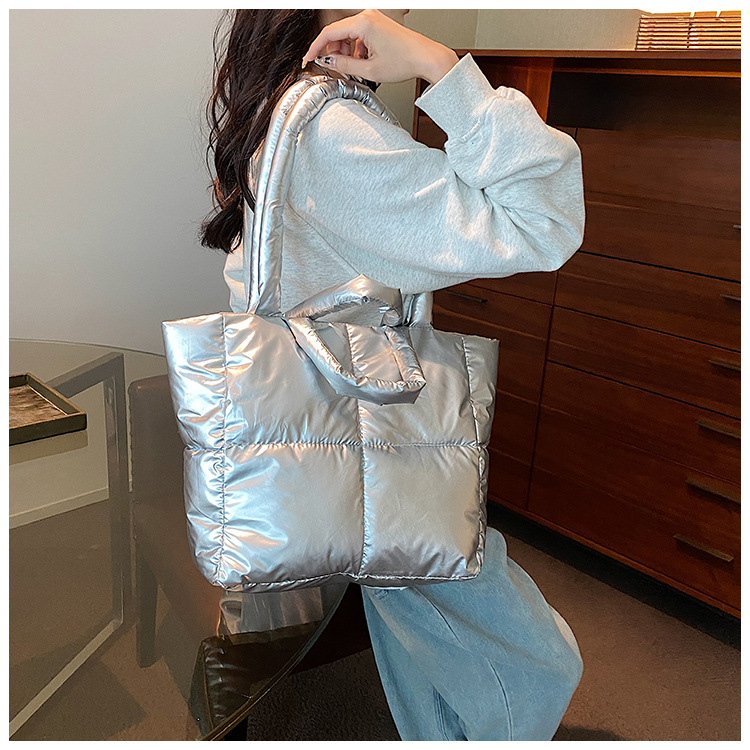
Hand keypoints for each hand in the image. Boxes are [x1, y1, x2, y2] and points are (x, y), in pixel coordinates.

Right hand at [301, 9, 458, 85]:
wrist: (426, 57)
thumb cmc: (405, 61)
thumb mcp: (370, 70)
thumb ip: (344, 66)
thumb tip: (328, 63)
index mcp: (363, 23)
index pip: (329, 34)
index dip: (315, 48)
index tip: (308, 59)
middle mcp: (367, 16)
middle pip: (338, 34)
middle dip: (334, 53)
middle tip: (338, 69)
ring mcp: (374, 18)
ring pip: (348, 35)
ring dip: (346, 52)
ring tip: (354, 68)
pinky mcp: (378, 24)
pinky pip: (359, 35)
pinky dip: (356, 49)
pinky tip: (363, 62)